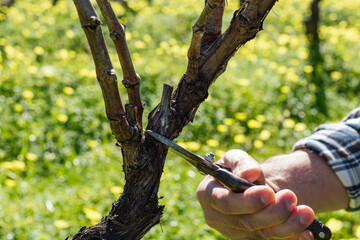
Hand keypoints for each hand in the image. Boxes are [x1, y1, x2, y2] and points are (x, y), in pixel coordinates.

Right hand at [197, 150, 314, 239]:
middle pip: (245, 221)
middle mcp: (217, 217)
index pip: (224, 202)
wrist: (250, 187)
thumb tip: (249, 174)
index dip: (247, 200)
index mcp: (207, 194)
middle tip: (291, 197)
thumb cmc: (239, 170)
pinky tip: (306, 232)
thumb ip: (240, 162)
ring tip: (306, 212)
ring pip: (261, 234)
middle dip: (272, 212)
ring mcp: (233, 232)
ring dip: (287, 226)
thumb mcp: (236, 159)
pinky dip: (290, 237)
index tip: (269, 193)